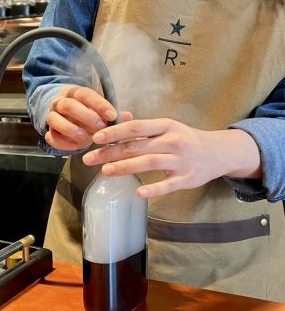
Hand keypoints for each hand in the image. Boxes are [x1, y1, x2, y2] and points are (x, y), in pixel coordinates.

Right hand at [45, 85, 132, 150]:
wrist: (63, 117)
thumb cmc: (85, 113)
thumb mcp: (98, 110)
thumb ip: (111, 114)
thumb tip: (128, 116)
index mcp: (75, 93)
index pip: (85, 94)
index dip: (99, 104)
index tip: (112, 115)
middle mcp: (60, 103)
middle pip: (68, 105)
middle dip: (85, 116)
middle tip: (100, 126)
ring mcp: (52, 117)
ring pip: (55, 119)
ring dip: (70, 128)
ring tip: (85, 137)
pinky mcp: (48, 132)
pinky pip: (51, 137)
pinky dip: (62, 142)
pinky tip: (76, 147)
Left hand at [82, 118, 261, 197]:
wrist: (220, 152)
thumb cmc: (186, 139)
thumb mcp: (167, 127)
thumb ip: (143, 126)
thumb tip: (119, 118)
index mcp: (165, 126)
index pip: (136, 127)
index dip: (115, 132)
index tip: (96, 138)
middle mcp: (173, 141)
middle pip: (137, 146)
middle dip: (110, 153)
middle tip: (89, 159)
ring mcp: (181, 160)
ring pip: (149, 163)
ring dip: (125, 167)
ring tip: (105, 171)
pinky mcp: (187, 179)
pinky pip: (168, 184)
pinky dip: (154, 189)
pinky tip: (138, 192)